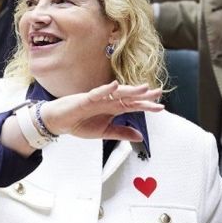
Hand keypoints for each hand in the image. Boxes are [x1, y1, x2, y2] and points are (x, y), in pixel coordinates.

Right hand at [38, 81, 163, 140]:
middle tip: (159, 92)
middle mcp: (108, 101)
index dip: (147, 106)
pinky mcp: (85, 99)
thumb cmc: (80, 124)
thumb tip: (140, 136)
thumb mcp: (105, 132)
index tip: (161, 108)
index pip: (133, 106)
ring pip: (117, 93)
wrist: (60, 123)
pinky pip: (97, 93)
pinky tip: (115, 85)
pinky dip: (106, 89)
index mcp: (113, 108)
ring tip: (143, 88)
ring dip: (130, 90)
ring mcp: (98, 98)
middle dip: (143, 95)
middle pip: (129, 97)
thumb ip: (122, 133)